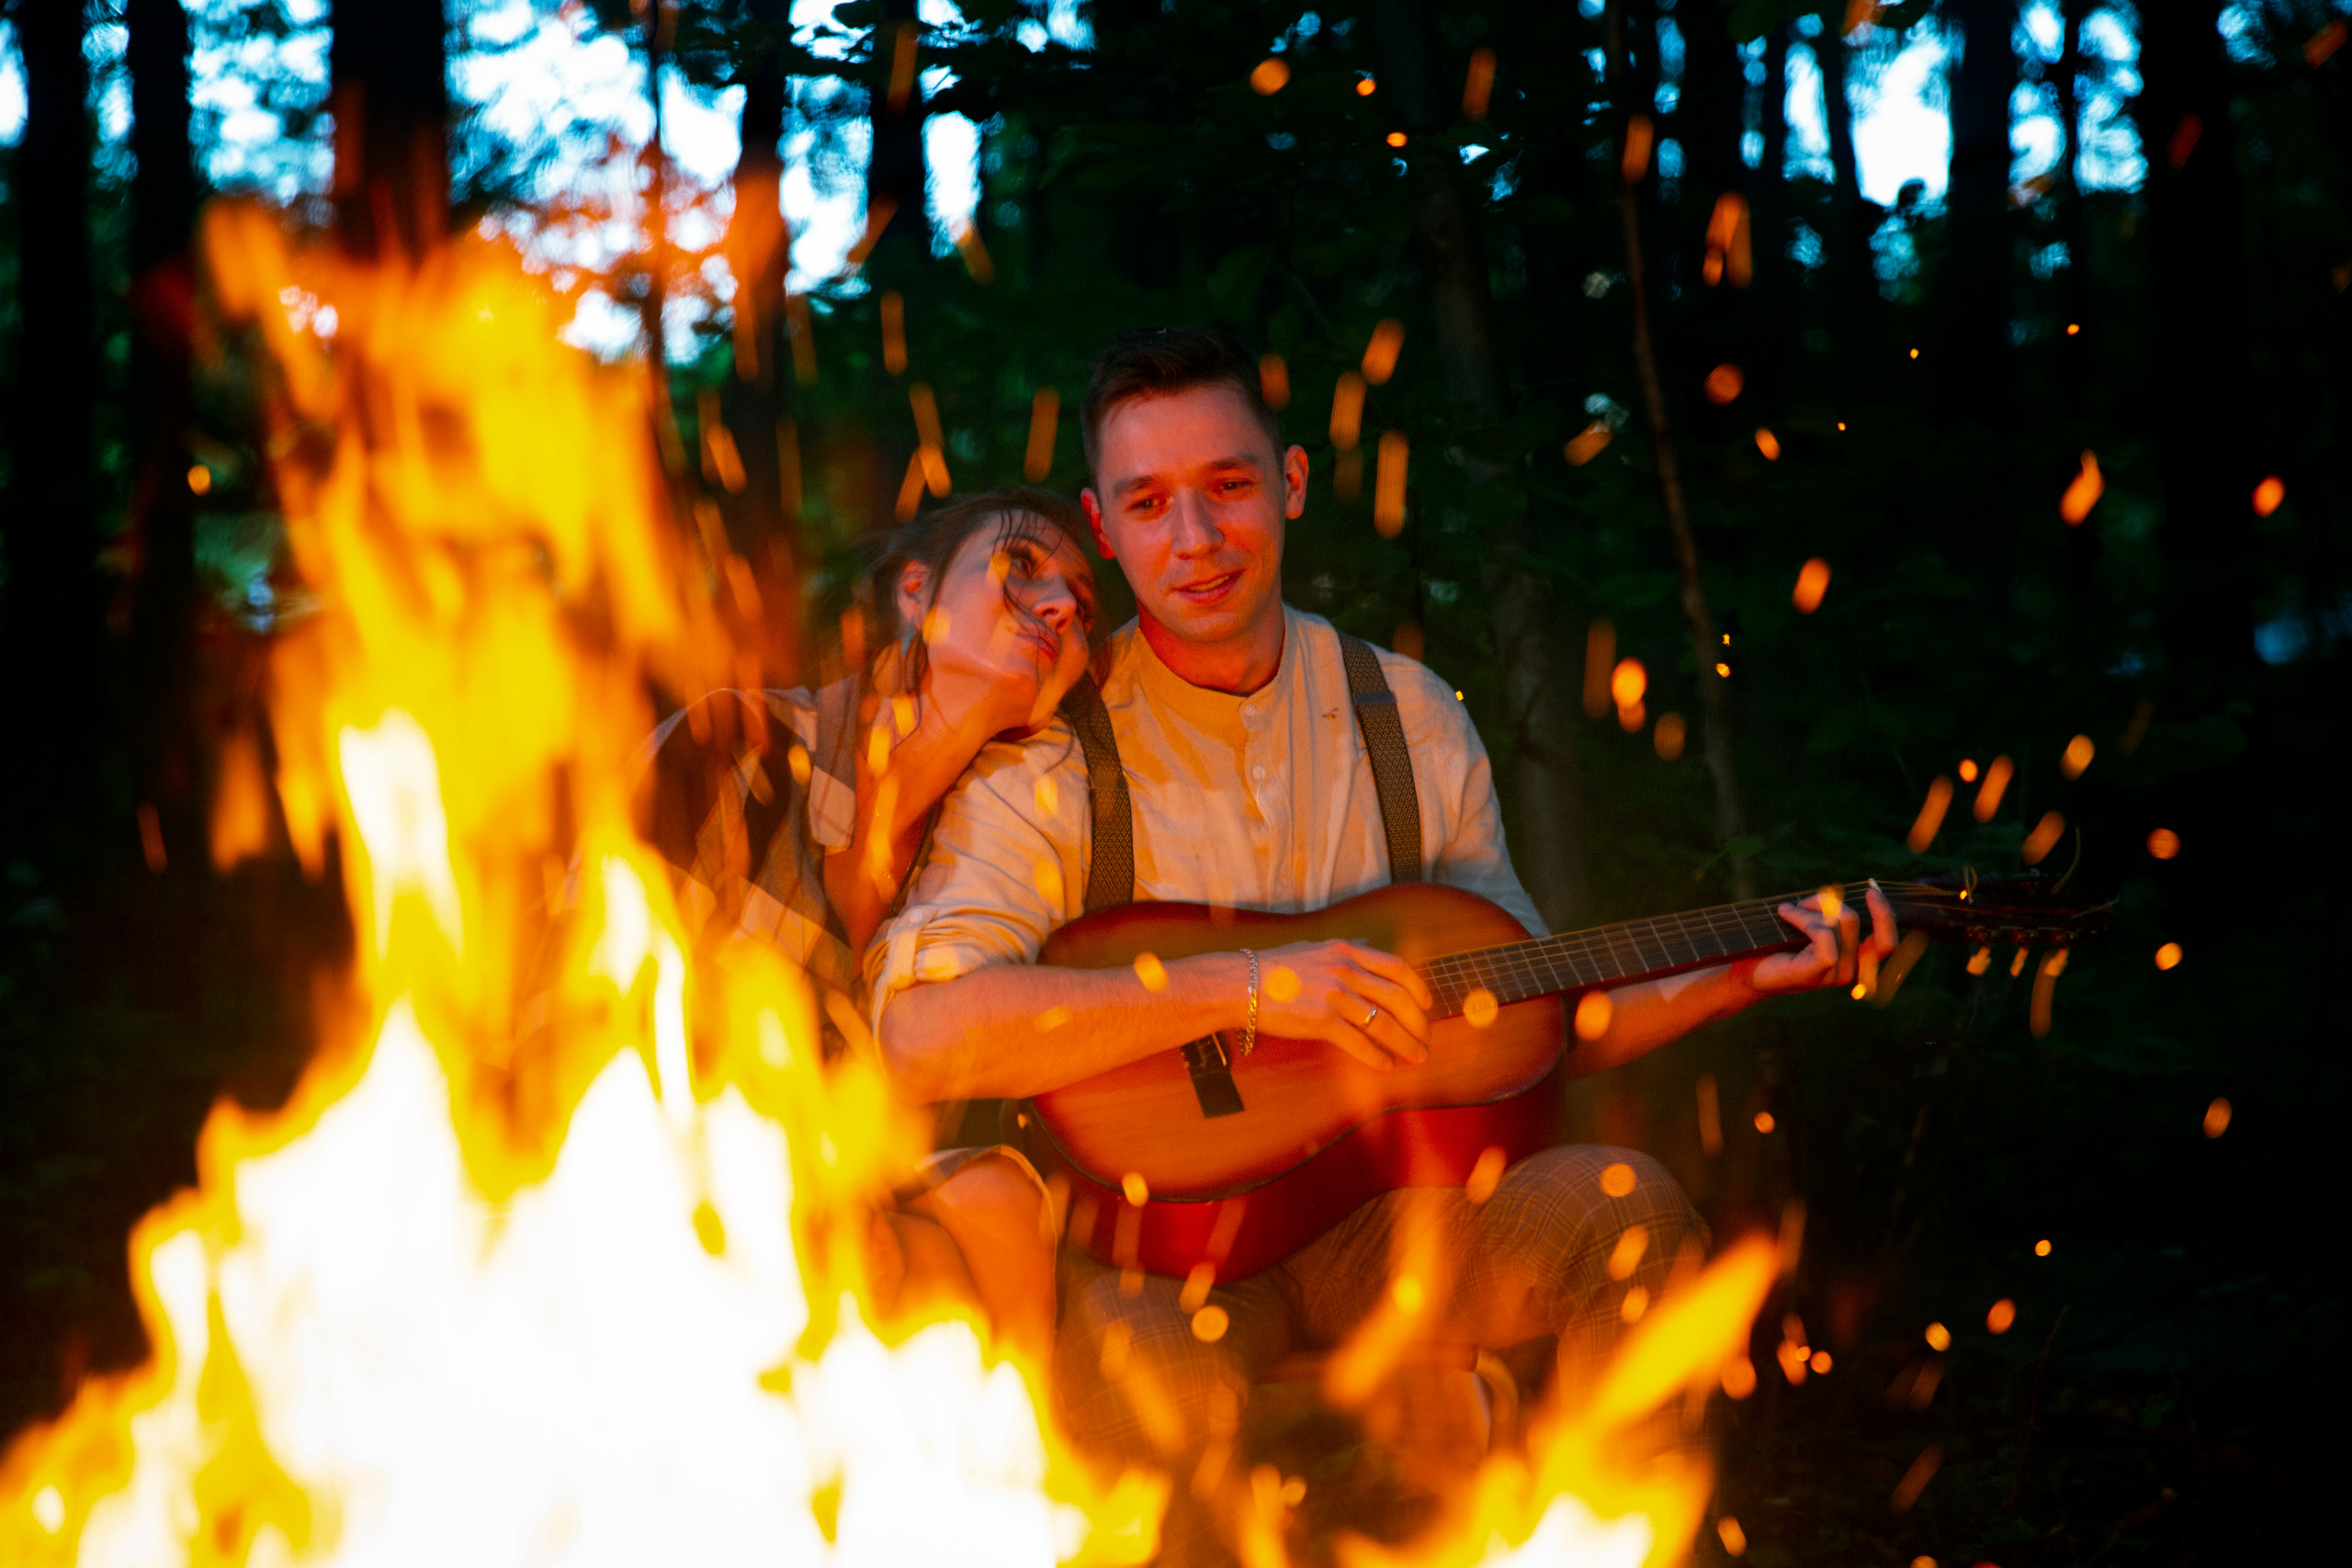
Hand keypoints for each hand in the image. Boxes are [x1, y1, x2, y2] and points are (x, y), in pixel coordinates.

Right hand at [1253, 939, 1433, 1071]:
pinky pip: (1359, 1043)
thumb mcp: (1313, 948)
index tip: (1426, 1005)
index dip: (1418, 989)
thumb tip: (1365, 946)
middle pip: (1398, 999)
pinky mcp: (1321, 1021)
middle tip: (1425, 1038)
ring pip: (1384, 1024)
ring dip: (1405, 1044)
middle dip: (1418, 1023)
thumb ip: (1342, 950)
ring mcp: (1334, 996)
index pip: (1397, 968)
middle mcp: (1345, 970)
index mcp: (1346, 952)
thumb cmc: (1274, 969)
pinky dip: (1377, 1057)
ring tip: (1416, 1056)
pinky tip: (1385, 1065)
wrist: (1240, 984)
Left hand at [1750, 884, 1896, 993]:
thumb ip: (1829, 912)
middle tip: (1801, 903)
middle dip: (1825, 902)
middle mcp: (1850, 972)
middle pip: (1854, 920)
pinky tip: (1785, 915)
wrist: (1747, 970)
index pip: (1887, 944)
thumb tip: (1834, 895)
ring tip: (1786, 911)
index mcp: (1854, 962)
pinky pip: (1824, 934)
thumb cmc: (1777, 945)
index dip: (1885, 915)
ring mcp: (1834, 975)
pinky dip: (1804, 918)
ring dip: (1807, 909)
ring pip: (1837, 923)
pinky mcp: (1817, 972)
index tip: (1871, 889)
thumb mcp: (1809, 923)